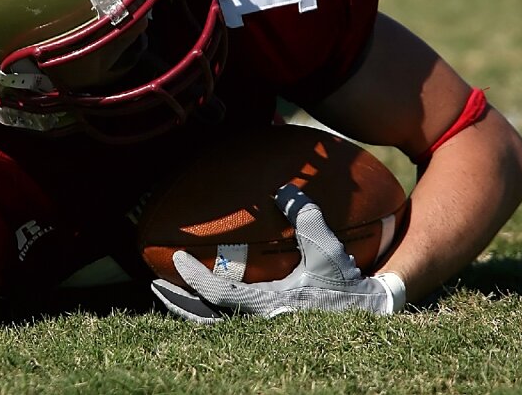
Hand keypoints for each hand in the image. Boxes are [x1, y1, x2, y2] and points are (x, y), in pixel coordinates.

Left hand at [150, 184, 405, 323]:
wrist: (366, 315)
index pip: (218, 295)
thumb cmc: (345, 284)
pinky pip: (228, 325)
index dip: (194, 279)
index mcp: (268, 307)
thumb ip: (306, 217)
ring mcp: (262, 331)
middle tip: (155, 283)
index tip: (178, 261)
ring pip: (214, 325)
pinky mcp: (268, 331)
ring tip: (171, 291)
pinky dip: (210, 313)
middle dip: (178, 303)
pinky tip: (203, 300)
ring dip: (190, 309)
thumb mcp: (327, 249)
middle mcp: (259, 324)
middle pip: (205, 319)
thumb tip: (284, 189)